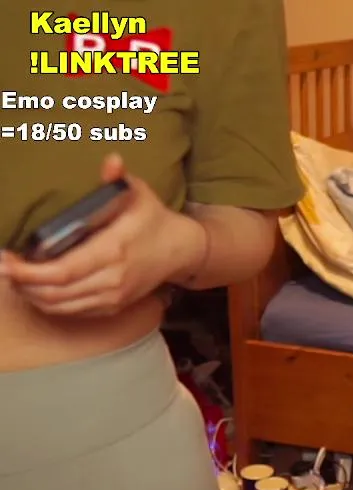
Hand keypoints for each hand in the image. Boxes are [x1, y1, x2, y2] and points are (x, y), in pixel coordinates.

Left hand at [0, 154, 207, 317]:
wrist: (181, 251)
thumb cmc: (155, 220)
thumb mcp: (139, 194)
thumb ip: (118, 178)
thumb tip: (111, 160)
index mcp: (114, 250)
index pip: (64, 270)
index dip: (30, 272)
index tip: (7, 261)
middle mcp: (113, 278)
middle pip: (56, 292)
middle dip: (22, 283)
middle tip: (2, 268)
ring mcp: (113, 295)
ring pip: (61, 305)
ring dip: (33, 295)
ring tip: (15, 278)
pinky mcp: (113, 306)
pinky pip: (73, 311)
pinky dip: (50, 303)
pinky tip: (37, 289)